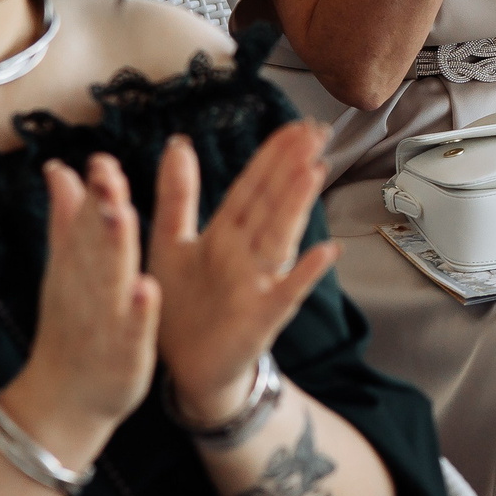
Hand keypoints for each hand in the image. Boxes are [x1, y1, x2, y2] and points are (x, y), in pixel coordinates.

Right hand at [2, 154, 160, 464]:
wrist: (59, 400)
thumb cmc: (69, 328)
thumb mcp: (64, 271)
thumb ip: (67, 220)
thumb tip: (59, 169)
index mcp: (76, 269)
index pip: (86, 223)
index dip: (94, 193)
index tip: (102, 160)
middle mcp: (87, 290)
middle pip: (95, 245)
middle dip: (102, 209)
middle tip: (108, 174)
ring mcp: (104, 322)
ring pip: (110, 281)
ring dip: (114, 249)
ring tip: (122, 214)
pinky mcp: (123, 354)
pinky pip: (131, 330)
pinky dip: (137, 311)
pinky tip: (146, 288)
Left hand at [149, 124, 342, 428]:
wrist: (183, 370)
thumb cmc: (183, 308)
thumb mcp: (170, 243)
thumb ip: (177, 195)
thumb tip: (179, 143)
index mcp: (225, 233)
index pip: (251, 186)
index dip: (270, 156)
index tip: (294, 125)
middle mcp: (246, 253)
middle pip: (271, 204)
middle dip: (291, 168)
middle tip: (315, 133)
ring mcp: (258, 284)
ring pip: (279, 237)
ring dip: (297, 206)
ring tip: (314, 172)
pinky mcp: (261, 319)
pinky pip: (286, 294)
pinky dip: (305, 274)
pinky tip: (325, 253)